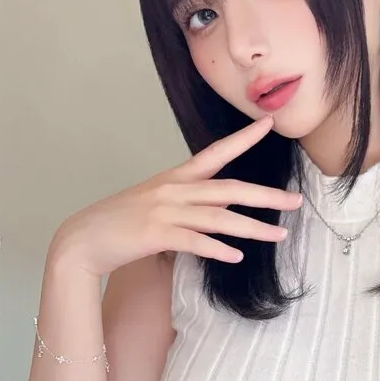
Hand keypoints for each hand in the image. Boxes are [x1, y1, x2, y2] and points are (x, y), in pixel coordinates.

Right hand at [49, 115, 301, 277]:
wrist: (83, 239)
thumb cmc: (121, 224)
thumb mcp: (157, 204)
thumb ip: (189, 204)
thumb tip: (220, 210)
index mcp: (175, 178)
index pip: (217, 152)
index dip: (244, 138)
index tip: (270, 124)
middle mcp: (174, 190)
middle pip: (230, 189)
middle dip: (266, 196)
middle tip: (296, 202)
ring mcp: (165, 211)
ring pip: (219, 217)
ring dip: (252, 227)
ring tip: (279, 235)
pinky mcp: (156, 234)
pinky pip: (194, 241)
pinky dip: (217, 248)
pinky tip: (236, 256)